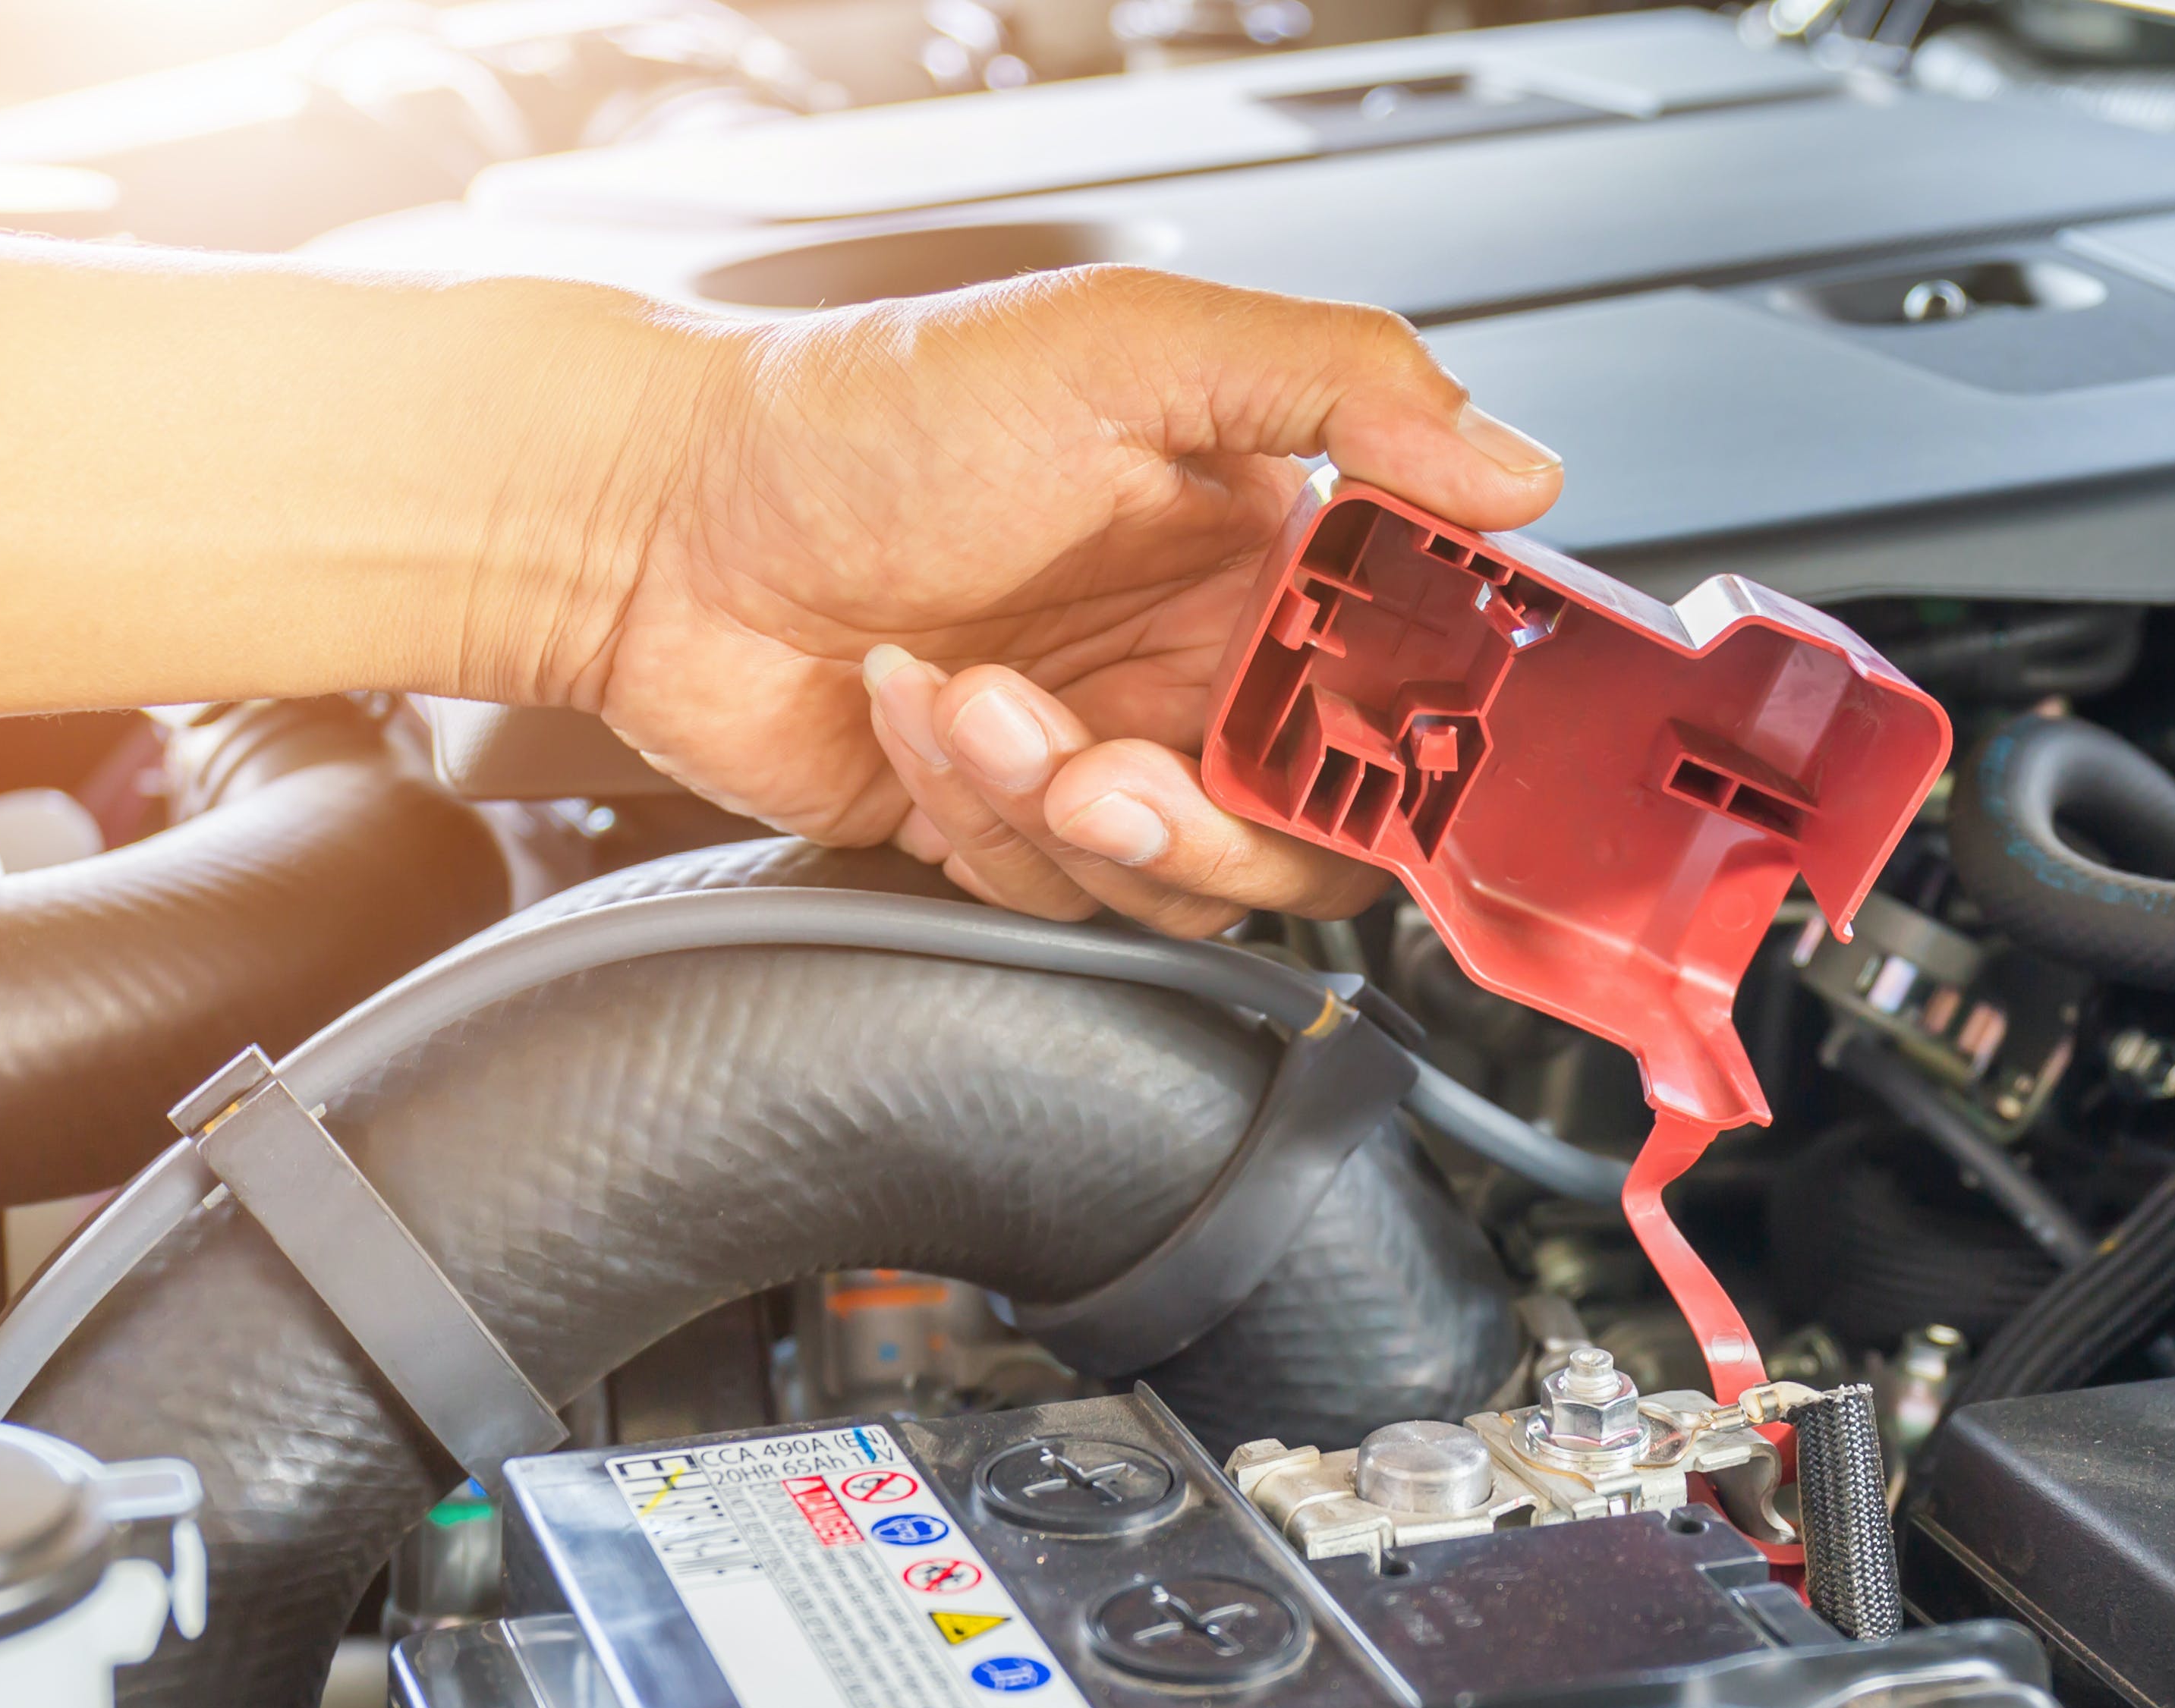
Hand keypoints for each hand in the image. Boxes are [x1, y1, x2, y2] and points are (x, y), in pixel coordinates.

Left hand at [582, 266, 1562, 933]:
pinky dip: (971, 816)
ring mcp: (1108, 752)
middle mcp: (1199, 661)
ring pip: (1180, 883)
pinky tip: (911, 713)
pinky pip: (1053, 895)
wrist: (659, 523)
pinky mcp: (1007, 830)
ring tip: (968, 702)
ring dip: (1059, 811)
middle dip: (1203, 820)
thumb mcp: (1124, 346)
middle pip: (1309, 833)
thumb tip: (1515, 463)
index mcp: (1260, 550)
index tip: (1342, 754)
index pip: (1407, 690)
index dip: (1395, 747)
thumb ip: (1337, 385)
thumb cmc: (863, 413)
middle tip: (1104, 767)